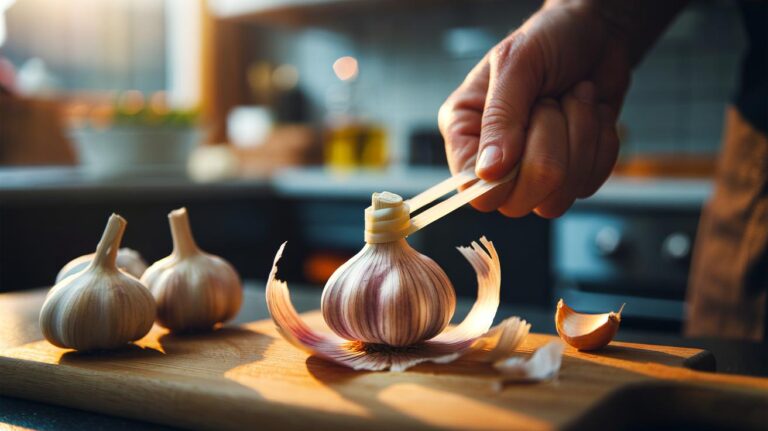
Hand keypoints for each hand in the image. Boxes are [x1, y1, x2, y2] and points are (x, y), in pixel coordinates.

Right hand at [438, 2, 631, 217]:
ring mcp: (533, 170)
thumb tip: (488, 172)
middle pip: (517, 202)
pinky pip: (588, 186)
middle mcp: (494, 160)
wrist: (597, 33)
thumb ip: (500, 117)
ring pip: (555, 200)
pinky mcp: (571, 173)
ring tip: (572, 101)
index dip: (502, 178)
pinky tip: (589, 113)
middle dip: (548, 151)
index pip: (472, 190)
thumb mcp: (517, 64)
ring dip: (578, 142)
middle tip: (551, 104)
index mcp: (466, 131)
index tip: (522, 137)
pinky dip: (599, 144)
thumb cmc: (548, 39)